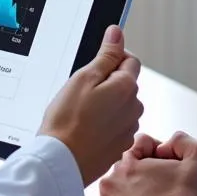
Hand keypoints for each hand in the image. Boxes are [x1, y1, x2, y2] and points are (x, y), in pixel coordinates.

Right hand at [38, 26, 142, 185]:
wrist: (62, 162)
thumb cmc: (68, 120)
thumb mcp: (84, 78)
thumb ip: (106, 55)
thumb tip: (117, 34)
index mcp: (127, 88)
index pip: (130, 60)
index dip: (113, 57)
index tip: (95, 65)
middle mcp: (134, 109)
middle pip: (126, 83)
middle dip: (108, 82)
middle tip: (82, 90)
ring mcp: (128, 129)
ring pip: (121, 105)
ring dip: (107, 103)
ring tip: (81, 111)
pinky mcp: (119, 146)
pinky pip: (116, 125)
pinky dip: (104, 123)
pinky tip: (85, 128)